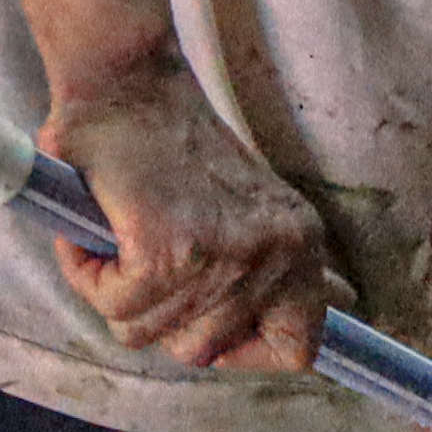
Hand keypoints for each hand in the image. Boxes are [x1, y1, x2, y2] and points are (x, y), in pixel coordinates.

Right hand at [46, 57, 342, 372]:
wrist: (126, 79)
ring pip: (147, 332)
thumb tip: (343, 304)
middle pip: (201, 351)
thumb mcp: (252, 203)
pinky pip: (118, 308)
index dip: (242, 352)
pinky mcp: (167, 254)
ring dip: (114, 292)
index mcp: (300, 242)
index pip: (299, 348)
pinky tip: (92, 234)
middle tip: (137, 258)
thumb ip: (284, 259)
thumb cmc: (171, 140)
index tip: (198, 325)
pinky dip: (88, 276)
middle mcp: (275, 253)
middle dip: (155, 315)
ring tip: (116, 236)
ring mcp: (224, 257)